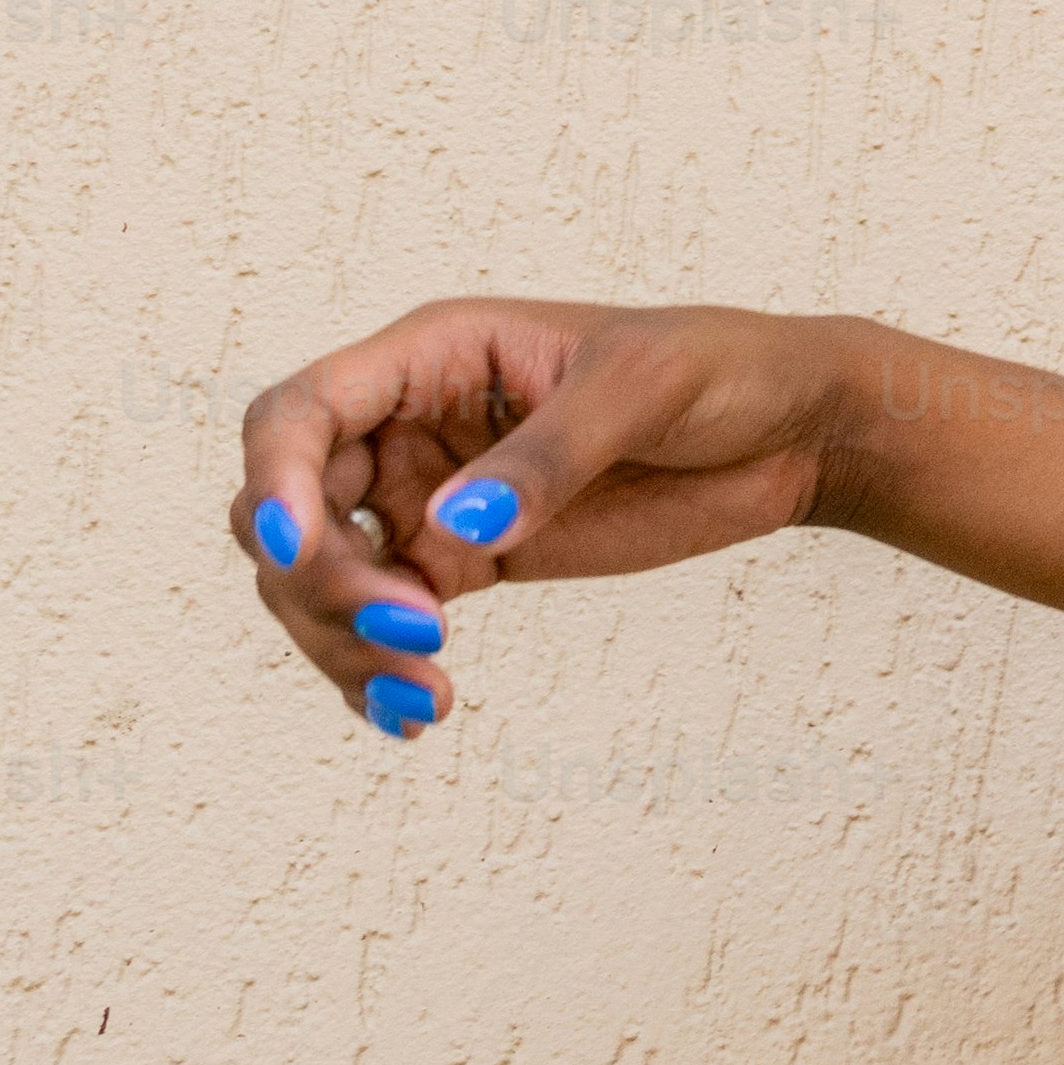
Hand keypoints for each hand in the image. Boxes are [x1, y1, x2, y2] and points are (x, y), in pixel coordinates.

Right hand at [227, 297, 850, 743]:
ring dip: (345, 644)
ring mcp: (429, 496)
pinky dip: (379, 669)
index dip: (272, 481)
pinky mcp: (464, 560)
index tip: (293, 551)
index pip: (298, 414)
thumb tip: (453, 527)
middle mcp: (410, 423)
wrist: (791, 430)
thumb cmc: (721, 372)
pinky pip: (385, 620)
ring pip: (322, 580)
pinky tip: (417, 710)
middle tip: (419, 633)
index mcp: (433, 355)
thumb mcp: (644, 390)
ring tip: (427, 694)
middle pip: (288, 513)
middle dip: (321, 583)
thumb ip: (549, 458)